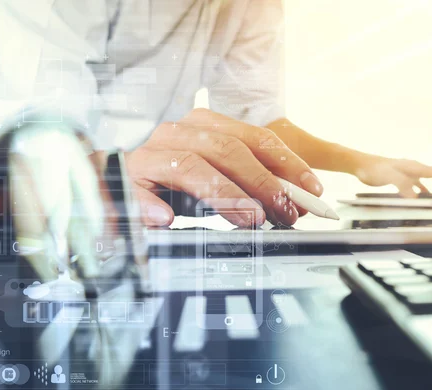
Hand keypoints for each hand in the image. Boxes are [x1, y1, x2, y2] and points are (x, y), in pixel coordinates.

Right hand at [126, 109, 323, 226]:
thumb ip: (253, 183)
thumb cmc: (176, 183)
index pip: (255, 138)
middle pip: (228, 149)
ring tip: (249, 219)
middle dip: (263, 182)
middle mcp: (178, 133)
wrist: (119, 183)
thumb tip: (296, 202)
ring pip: (192, 165)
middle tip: (284, 211)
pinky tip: (167, 220)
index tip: (312, 188)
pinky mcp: (127, 180)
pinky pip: (139, 191)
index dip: (288, 163)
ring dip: (226, 194)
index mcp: (204, 126)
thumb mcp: (220, 178)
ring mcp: (150, 155)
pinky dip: (153, 205)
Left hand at [354, 155, 431, 197]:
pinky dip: (427, 191)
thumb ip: (403, 185)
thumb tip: (416, 197)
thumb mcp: (389, 177)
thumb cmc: (373, 169)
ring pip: (431, 180)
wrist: (361, 164)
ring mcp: (409, 172)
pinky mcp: (402, 177)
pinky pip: (419, 184)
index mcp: (416, 167)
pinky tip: (425, 198)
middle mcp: (415, 168)